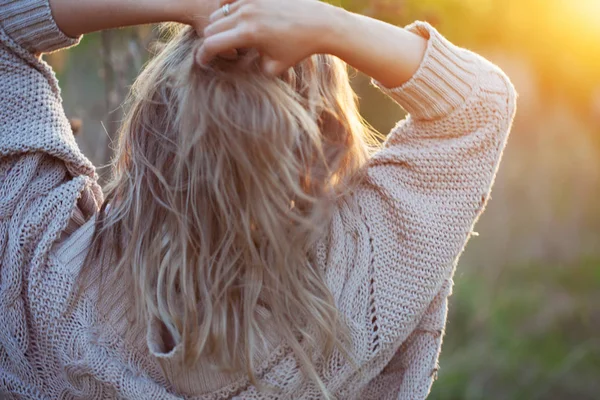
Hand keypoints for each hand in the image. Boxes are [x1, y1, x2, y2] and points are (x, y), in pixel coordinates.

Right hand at [198, 0, 336, 74]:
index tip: (203, 63)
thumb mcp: (273, 67)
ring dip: (218, 27)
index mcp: (248, 34)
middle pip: (211, 27)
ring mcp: (251, 0)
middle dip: (210, 42)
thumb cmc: (298, 49)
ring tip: (228, 40)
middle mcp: (246, 14)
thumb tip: (236, 67)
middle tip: (216, 53)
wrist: (319, 23)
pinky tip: (235, 22)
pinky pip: (231, 2)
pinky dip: (227, 11)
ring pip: (219, 13)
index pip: (212, 44)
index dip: (203, 56)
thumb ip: (250, 69)